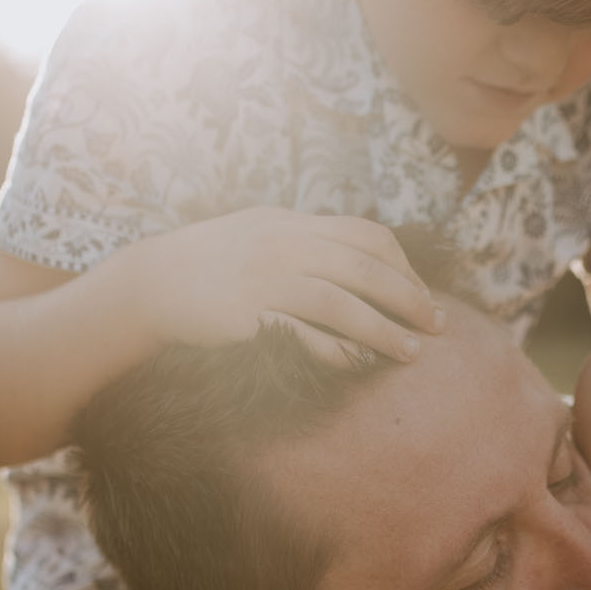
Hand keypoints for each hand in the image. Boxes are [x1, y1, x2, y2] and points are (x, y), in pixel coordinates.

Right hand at [124, 209, 442, 365]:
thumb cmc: (210, 264)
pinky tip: (361, 365)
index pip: (368, 236)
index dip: (404, 268)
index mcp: (293, 224)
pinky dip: (340, 352)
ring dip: (384, 332)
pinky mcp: (250, 315)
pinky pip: (308, 336)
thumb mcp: (259, 234)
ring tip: (412, 355)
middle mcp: (285, 245)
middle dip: (411, 299)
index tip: (421, 296)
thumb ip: (304, 240)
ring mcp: (267, 279)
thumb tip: (354, 255)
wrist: (151, 283)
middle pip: (367, 269)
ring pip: (344, 303)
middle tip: (438, 326)